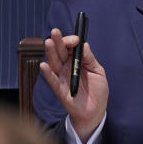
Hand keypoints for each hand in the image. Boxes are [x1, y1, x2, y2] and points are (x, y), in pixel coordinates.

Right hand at [38, 28, 108, 142]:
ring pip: (53, 62)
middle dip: (58, 41)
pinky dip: (47, 73)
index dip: (71, 41)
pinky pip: (51, 80)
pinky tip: (44, 65)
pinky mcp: (59, 89)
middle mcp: (67, 66)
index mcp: (76, 61)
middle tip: (55, 32)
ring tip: (49, 42)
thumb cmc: (98, 91)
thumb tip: (84, 44)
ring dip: (50, 52)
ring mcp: (61, 77)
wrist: (96, 111)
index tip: (76, 39)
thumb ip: (89, 59)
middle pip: (60, 51)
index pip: (70, 47)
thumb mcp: (98, 72)